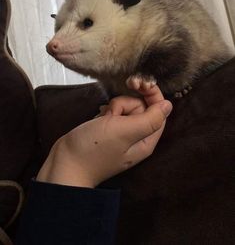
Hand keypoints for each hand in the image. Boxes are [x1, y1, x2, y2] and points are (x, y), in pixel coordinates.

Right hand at [37, 80, 171, 187]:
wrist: (65, 162)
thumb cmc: (94, 148)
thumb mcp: (124, 131)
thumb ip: (150, 119)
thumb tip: (168, 105)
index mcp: (146, 139)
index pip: (159, 110)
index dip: (151, 93)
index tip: (137, 83)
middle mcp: (137, 136)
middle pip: (141, 107)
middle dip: (126, 103)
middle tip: (112, 113)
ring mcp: (122, 133)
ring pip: (126, 107)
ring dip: (114, 107)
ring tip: (103, 119)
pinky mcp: (108, 130)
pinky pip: (114, 113)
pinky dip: (107, 112)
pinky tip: (98, 119)